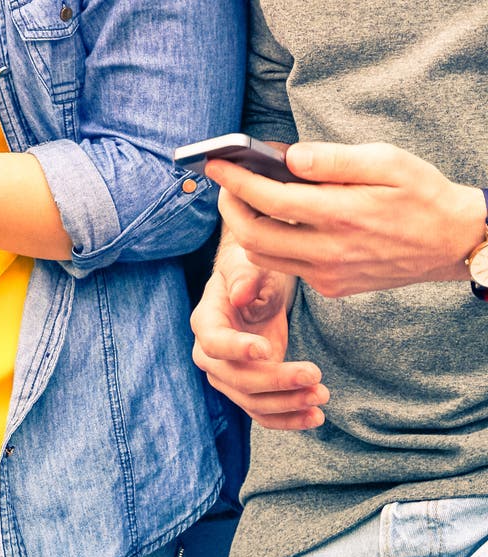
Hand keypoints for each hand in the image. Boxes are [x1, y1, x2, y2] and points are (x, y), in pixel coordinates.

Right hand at [190, 237, 326, 429]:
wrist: (257, 287)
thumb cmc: (253, 271)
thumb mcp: (249, 263)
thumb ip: (245, 276)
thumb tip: (240, 295)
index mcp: (206, 321)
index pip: (214, 343)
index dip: (237, 349)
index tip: (268, 349)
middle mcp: (210, 355)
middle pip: (235, 379)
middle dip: (275, 381)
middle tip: (314, 374)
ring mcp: (228, 375)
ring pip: (251, 401)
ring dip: (287, 404)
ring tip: (321, 395)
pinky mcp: (249, 388)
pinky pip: (263, 412)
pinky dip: (288, 419)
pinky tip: (315, 418)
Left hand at [208, 141, 486, 297]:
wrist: (453, 242)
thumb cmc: (422, 195)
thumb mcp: (388, 162)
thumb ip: (334, 160)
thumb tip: (288, 156)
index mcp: (341, 213)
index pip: (267, 198)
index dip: (234, 180)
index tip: (215, 164)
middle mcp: (329, 249)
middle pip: (251, 234)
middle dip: (228, 207)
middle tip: (225, 184)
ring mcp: (328, 273)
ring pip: (262, 255)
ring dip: (245, 228)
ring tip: (249, 200)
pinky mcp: (331, 287)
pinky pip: (287, 267)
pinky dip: (273, 244)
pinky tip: (282, 223)